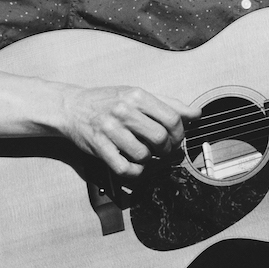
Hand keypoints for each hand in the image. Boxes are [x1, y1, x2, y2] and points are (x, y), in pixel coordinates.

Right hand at [56, 85, 198, 181]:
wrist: (71, 107)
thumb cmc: (108, 101)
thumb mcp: (138, 95)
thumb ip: (169, 104)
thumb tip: (197, 114)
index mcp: (137, 95)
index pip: (173, 118)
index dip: (180, 134)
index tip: (177, 140)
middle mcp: (124, 110)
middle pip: (161, 138)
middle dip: (168, 150)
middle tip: (165, 152)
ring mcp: (109, 129)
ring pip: (144, 155)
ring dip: (150, 161)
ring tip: (147, 156)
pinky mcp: (98, 146)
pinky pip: (124, 168)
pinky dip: (135, 172)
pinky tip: (135, 166)